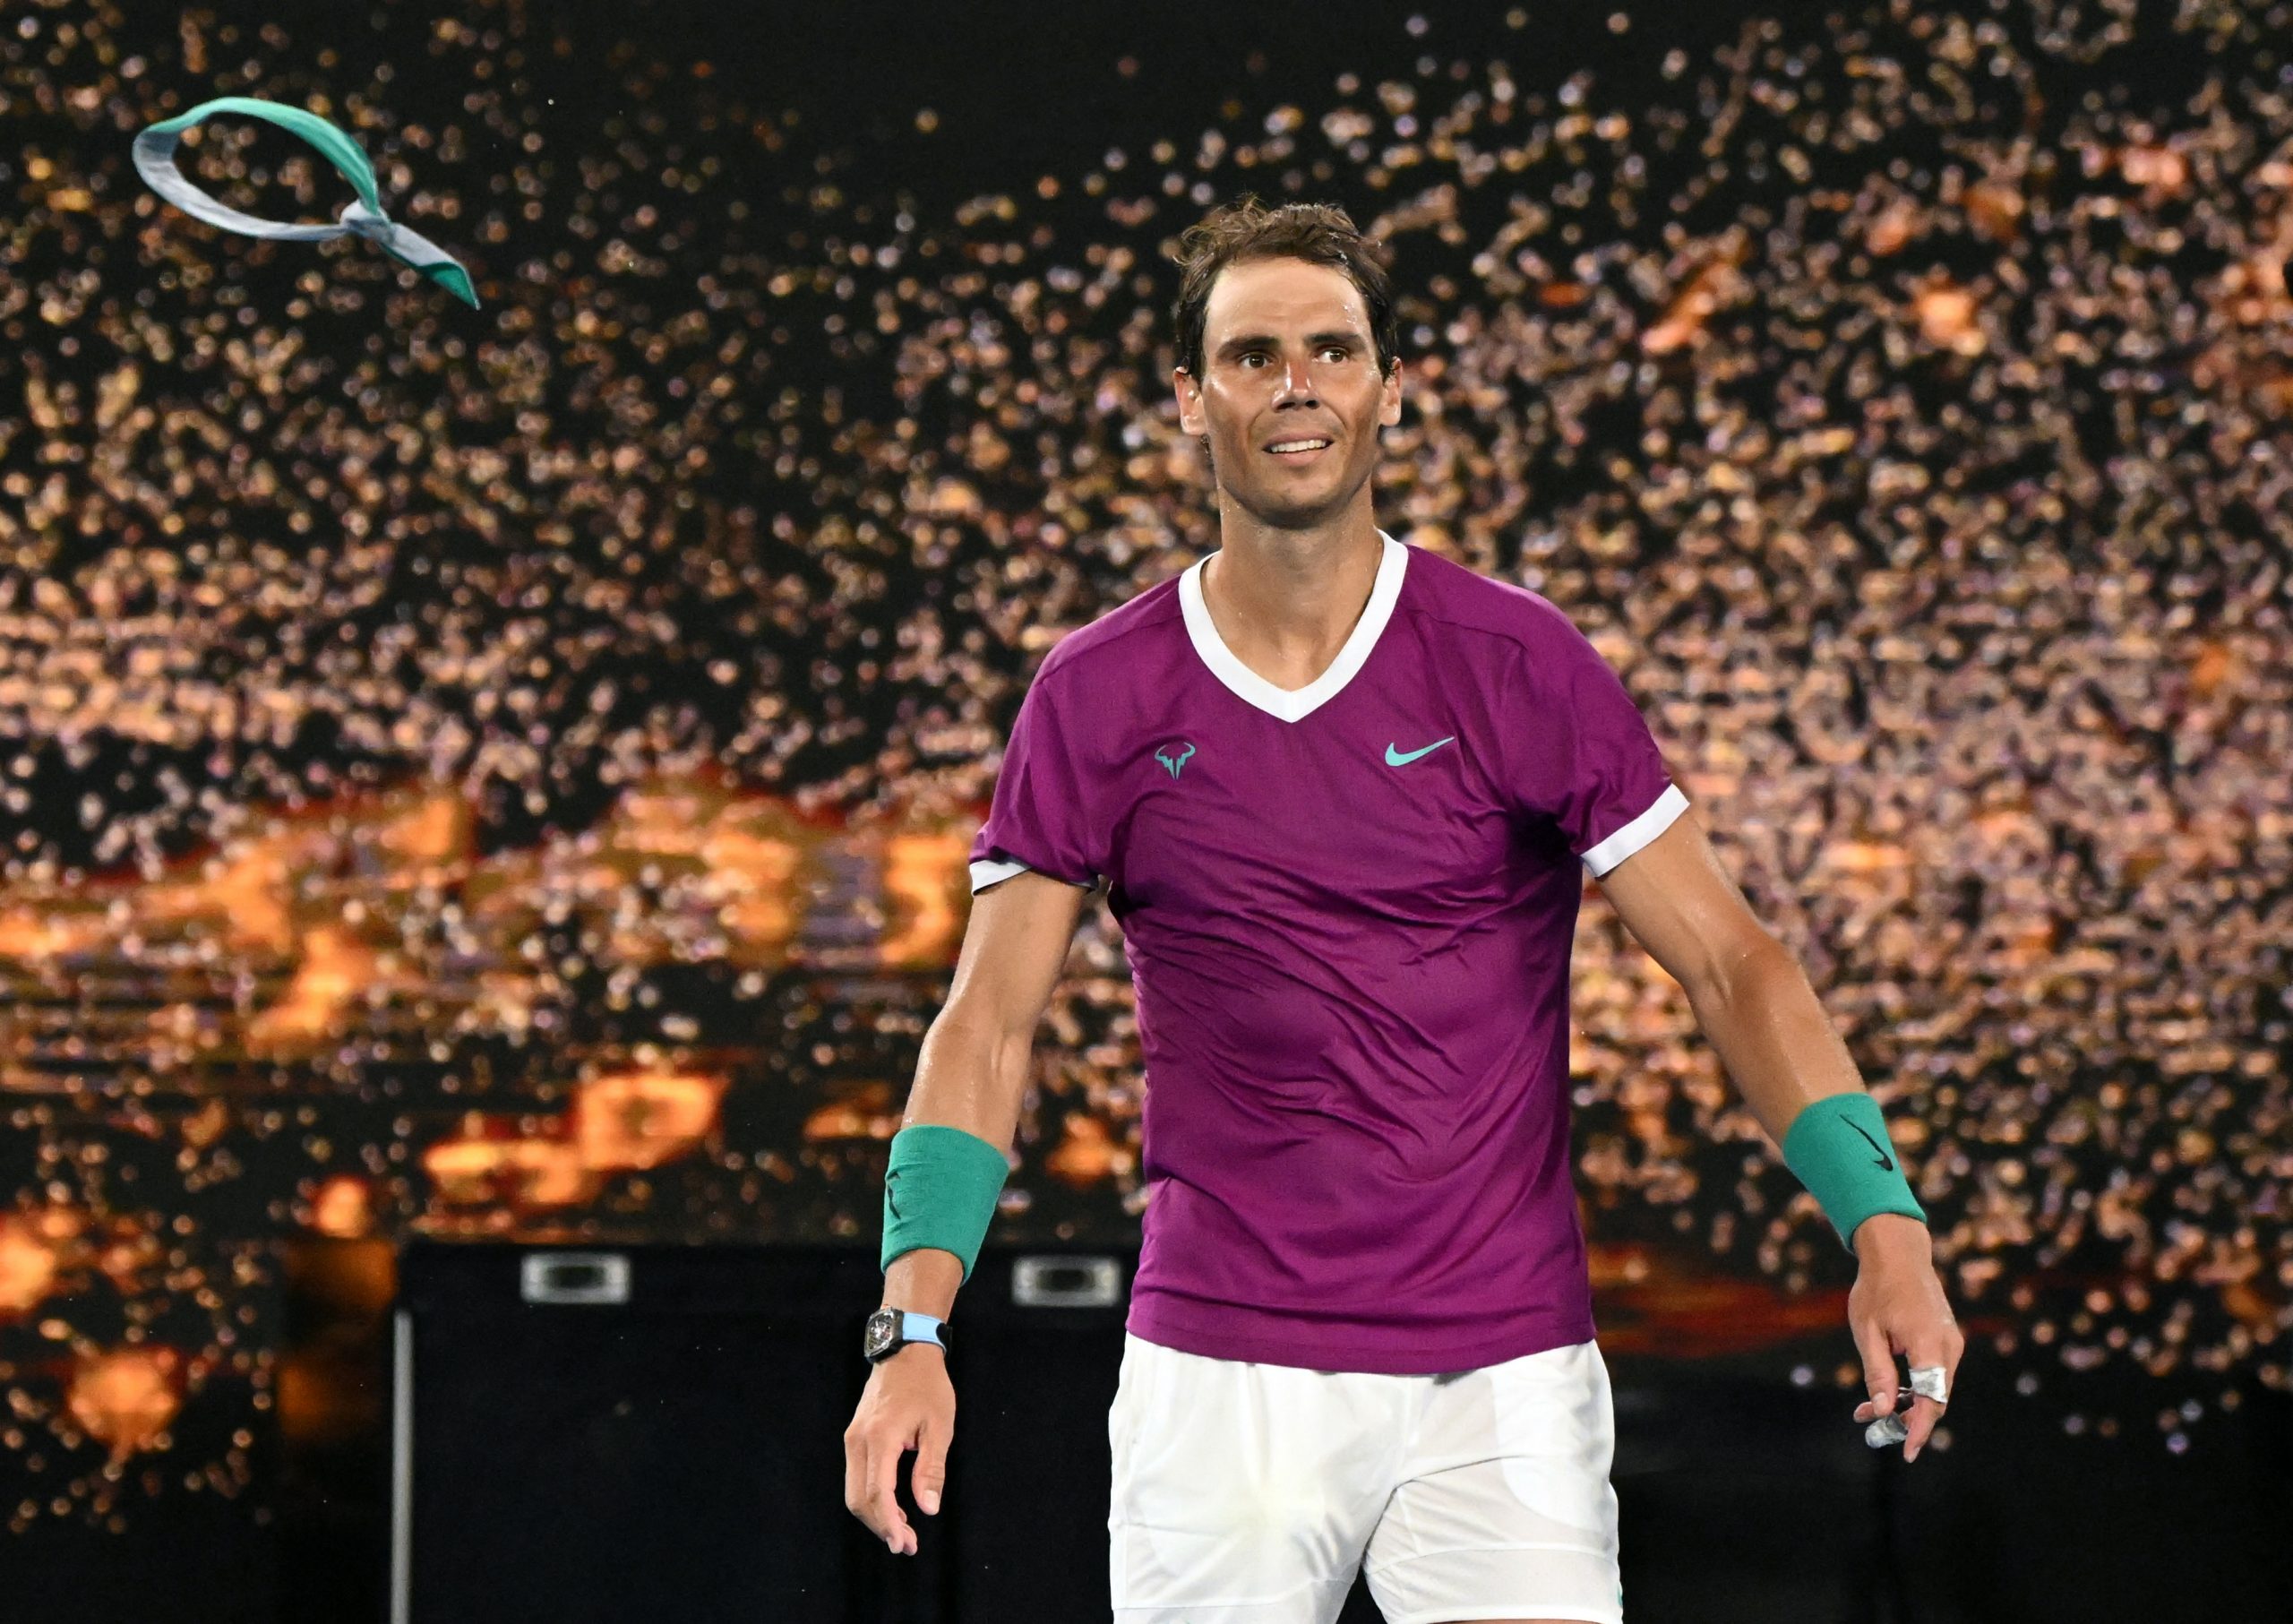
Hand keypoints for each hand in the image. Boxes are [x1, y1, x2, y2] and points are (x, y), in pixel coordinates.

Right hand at [842, 1343, 953, 1555]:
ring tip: (904, 1532)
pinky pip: (857, 1477)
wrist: (906, 1351)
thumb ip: (931, 1469)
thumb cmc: (928, 1386)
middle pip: (858, 1498)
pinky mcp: (855, 1437)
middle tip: (908, 1546)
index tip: (903, 1545)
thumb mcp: (939, 1427)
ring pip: (854, 1491)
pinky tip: (895, 1509)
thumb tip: (927, 1509)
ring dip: (875, 1515)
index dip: (889, 1523)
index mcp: (880, 1438)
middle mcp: (858, 1441)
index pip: (877, 1493)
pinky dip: (872, 1498)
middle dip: (881, 1526)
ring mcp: (852, 1439)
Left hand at [1846, 1213, 1963, 1461]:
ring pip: (1934, 1390)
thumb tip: (1881, 1411)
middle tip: (1869, 1427)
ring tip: (1865, 1410)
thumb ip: (1877, 1372)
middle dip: (1906, 1420)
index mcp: (1927, 1343)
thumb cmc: (1877, 1288)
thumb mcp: (1867, 1330)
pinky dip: (1913, 1389)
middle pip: (1935, 1400)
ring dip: (1905, 1405)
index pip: (1930, 1399)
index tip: (1906, 1451)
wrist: (1899, 1253)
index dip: (1919, 1428)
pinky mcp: (1946, 1342)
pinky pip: (1934, 1375)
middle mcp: (1948, 1346)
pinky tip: (1886, 1393)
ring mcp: (1951, 1344)